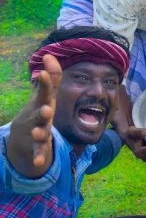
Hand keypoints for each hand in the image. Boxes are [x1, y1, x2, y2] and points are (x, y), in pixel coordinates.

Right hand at [8, 55, 61, 176]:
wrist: (21, 137)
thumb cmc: (37, 112)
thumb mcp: (46, 96)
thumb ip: (52, 78)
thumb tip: (50, 55)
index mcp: (41, 104)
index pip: (44, 92)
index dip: (45, 83)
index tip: (42, 73)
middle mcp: (37, 118)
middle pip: (40, 115)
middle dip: (42, 112)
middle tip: (46, 109)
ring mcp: (35, 132)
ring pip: (38, 134)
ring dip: (38, 134)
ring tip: (37, 133)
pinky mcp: (37, 147)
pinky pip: (39, 152)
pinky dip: (39, 157)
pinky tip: (40, 162)